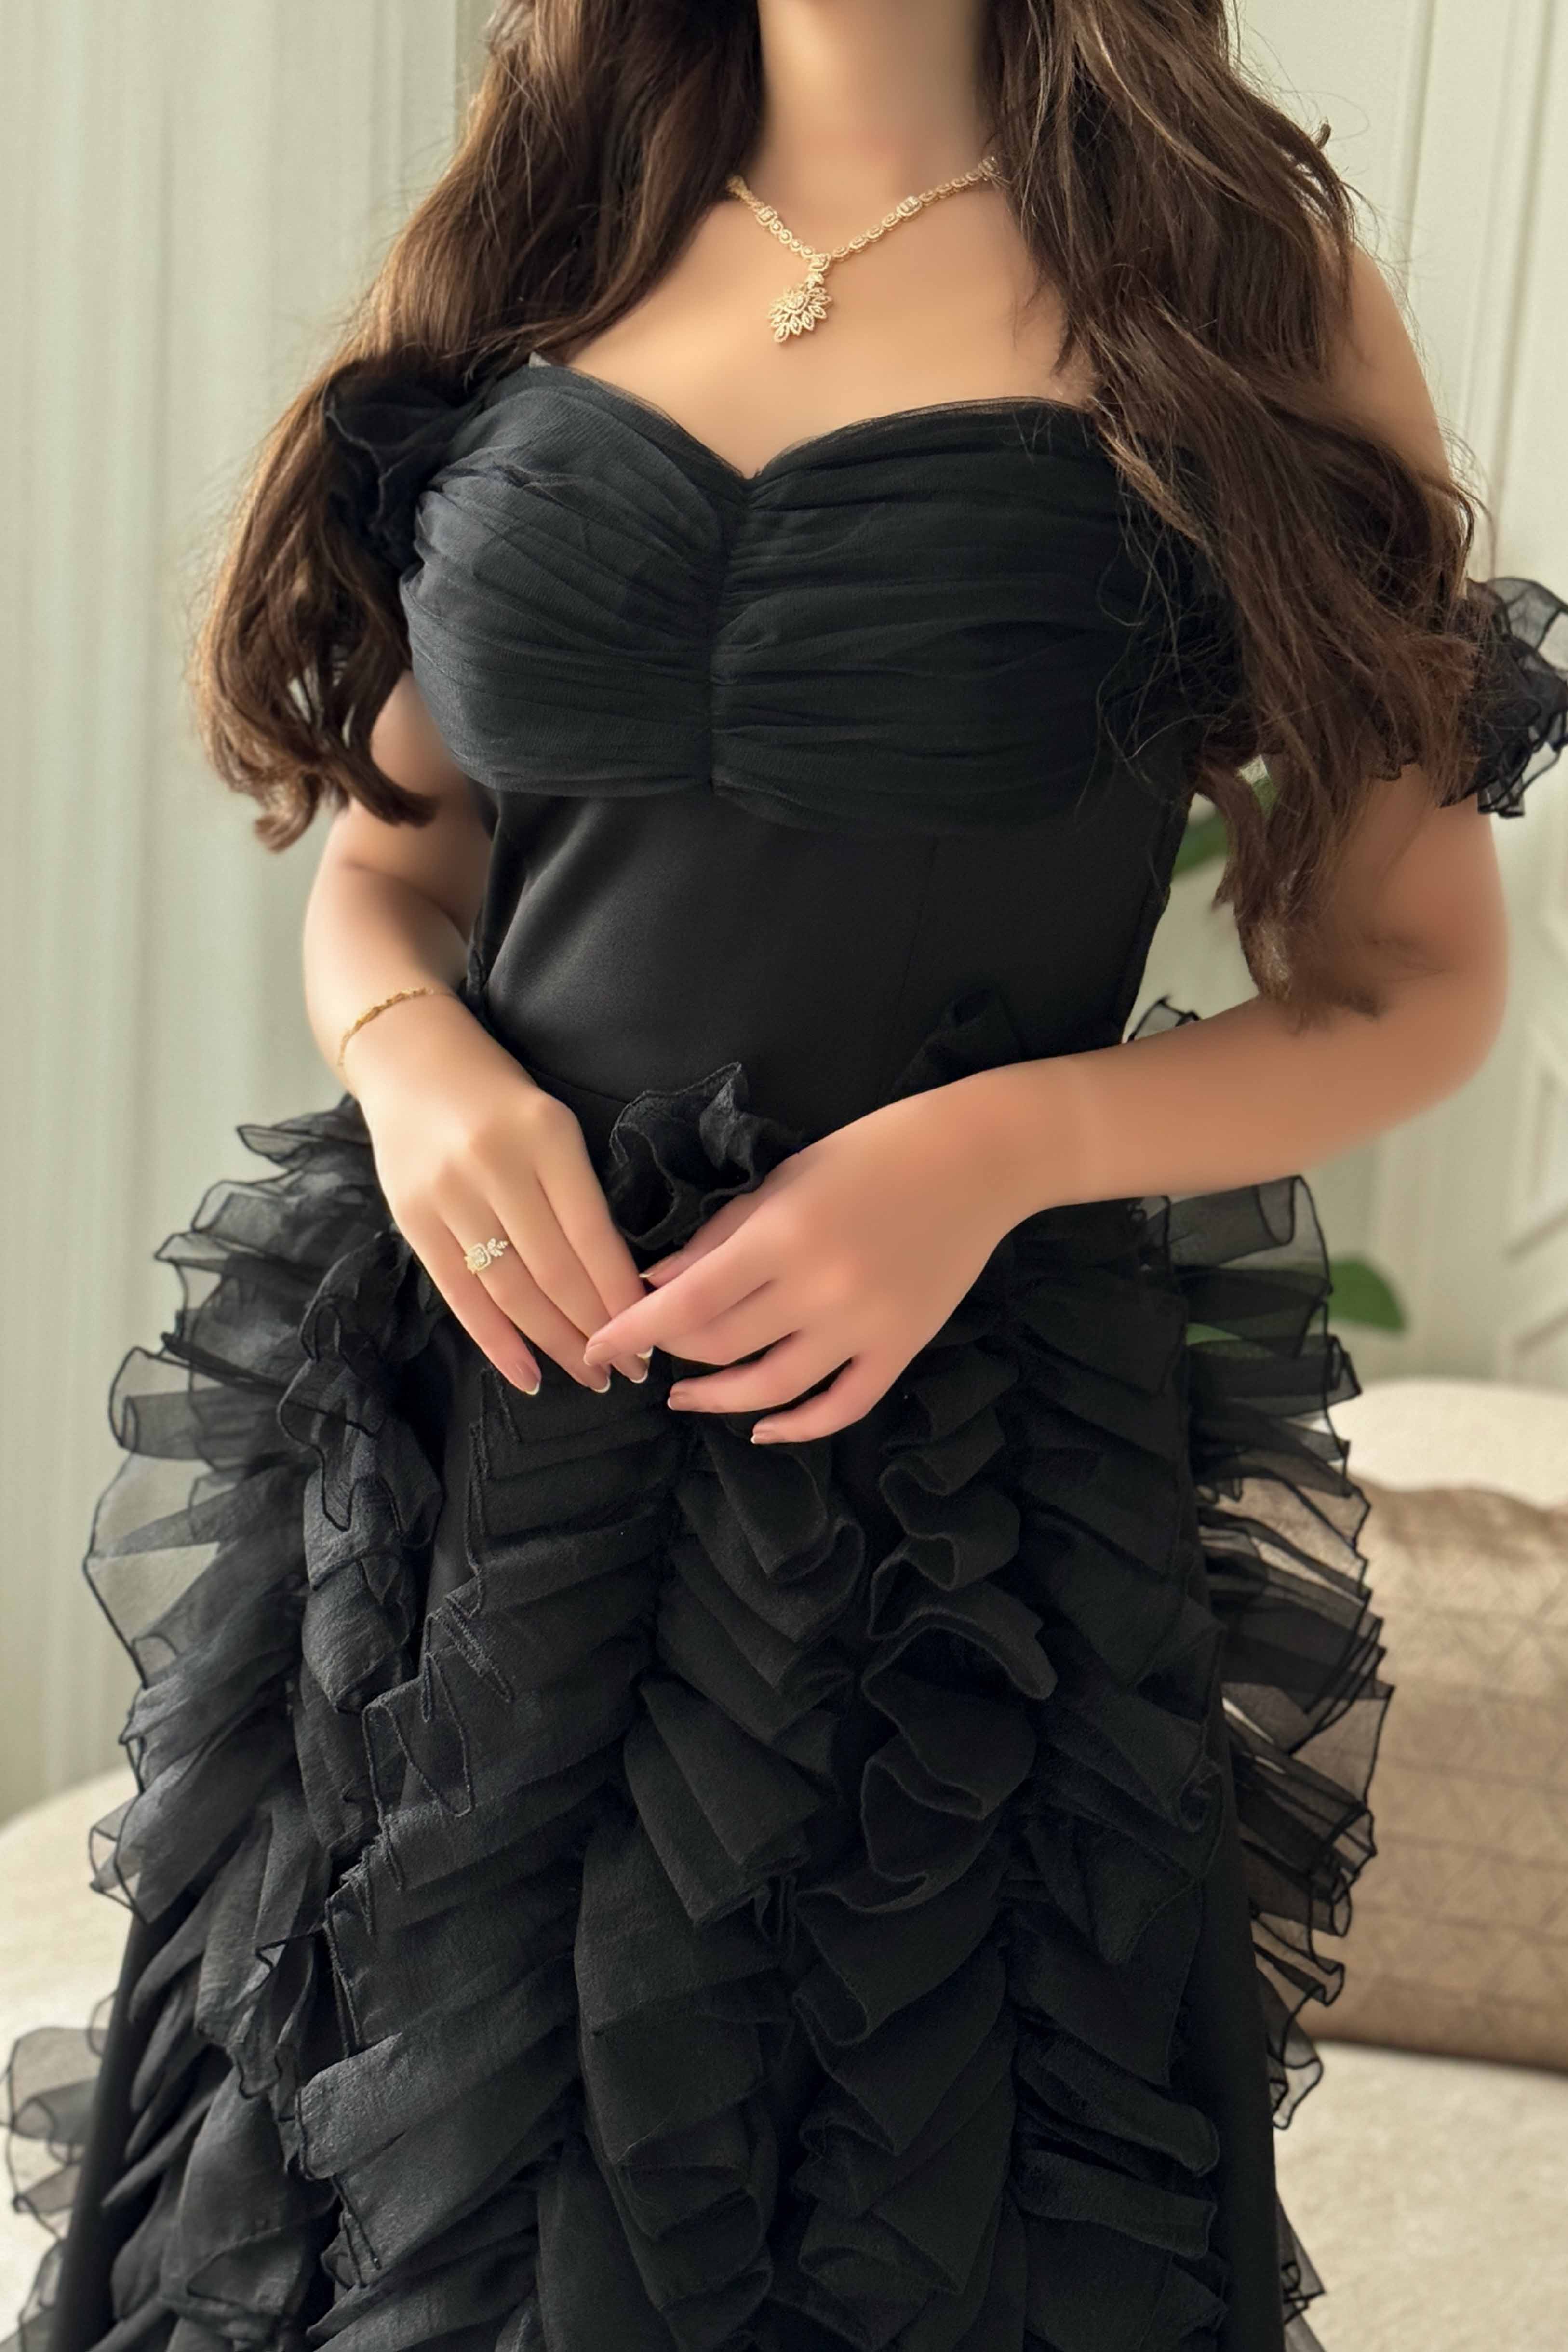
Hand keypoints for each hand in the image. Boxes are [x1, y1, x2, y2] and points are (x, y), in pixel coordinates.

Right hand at [346, 991, 652, 1393]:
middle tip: (631, 1370)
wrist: (408, 1058)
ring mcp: (448, 1195)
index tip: (653, 1334)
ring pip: (510, 1289)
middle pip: (554, 1270)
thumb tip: (618, 1279)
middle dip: (597, 1329)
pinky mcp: (412, 1219)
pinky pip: (460, 1293)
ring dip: (554, 1342)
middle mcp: (495, 1167)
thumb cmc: (498, 1095)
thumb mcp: (553, 1124)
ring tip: (589, 1375)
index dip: (622, 1293)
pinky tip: (527, 1374)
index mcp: (546, 1137)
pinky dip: (495, 1341)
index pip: (591, 1234)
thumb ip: (578, 1192)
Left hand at [579, 1088, 1021, 1440]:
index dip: (633, 1332)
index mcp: (782, 1236)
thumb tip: (656, 1284)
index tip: (598, 1346)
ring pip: (773, 1389)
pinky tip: (764, 1427)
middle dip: (673, 1356)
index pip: (688, 1304)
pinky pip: (842, 1406)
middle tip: (652, 1351)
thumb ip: (719, 1236)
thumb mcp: (784, 1178)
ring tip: (688, 1396)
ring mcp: (864, 1325)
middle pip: (722, 1348)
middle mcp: (820, 1289)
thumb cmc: (873, 1152)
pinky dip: (798, 1426)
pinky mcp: (902, 1346)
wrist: (977, 1158)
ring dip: (719, 1400)